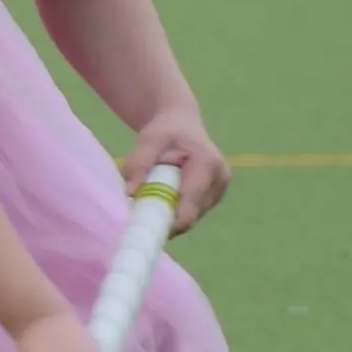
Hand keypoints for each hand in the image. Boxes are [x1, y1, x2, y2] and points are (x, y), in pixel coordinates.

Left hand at [123, 113, 231, 231]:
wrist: (181, 123)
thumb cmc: (165, 130)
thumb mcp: (148, 139)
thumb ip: (138, 163)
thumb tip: (131, 193)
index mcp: (208, 163)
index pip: (192, 202)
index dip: (172, 220)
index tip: (148, 228)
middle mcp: (220, 179)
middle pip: (193, 213)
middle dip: (169, 218)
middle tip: (143, 215)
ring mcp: (220, 189)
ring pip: (193, 215)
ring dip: (173, 214)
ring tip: (153, 200)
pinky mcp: (215, 195)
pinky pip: (194, 211)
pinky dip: (177, 210)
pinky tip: (164, 198)